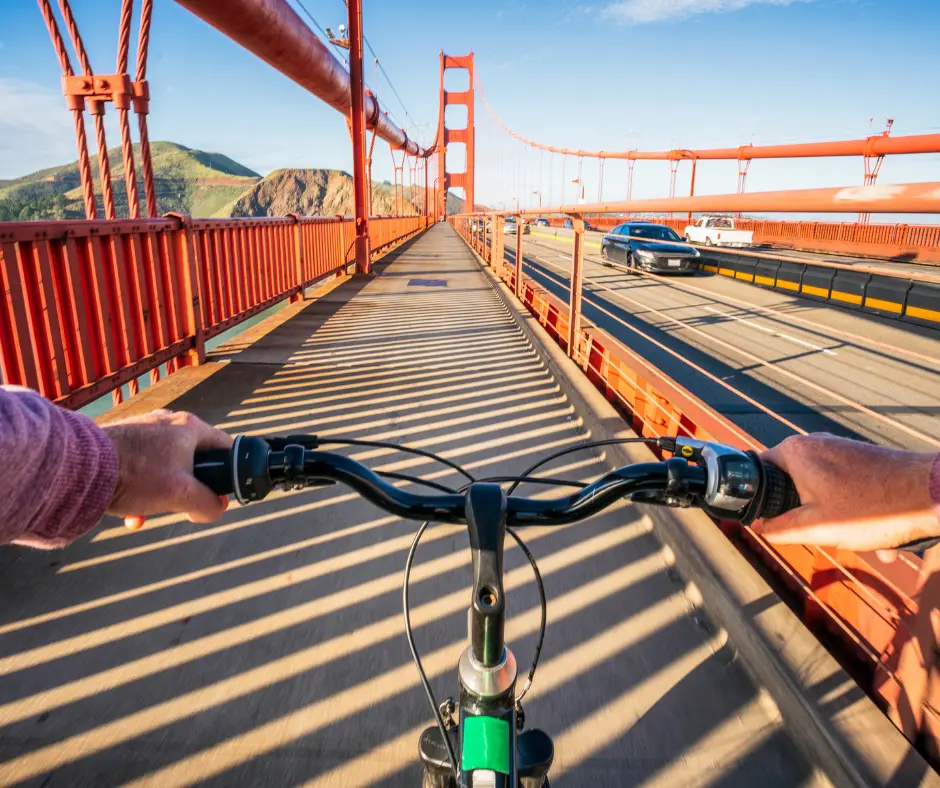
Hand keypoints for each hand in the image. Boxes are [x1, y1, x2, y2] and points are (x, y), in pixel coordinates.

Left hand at [101, 410, 232, 530]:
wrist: (80, 467)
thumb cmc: (136, 475)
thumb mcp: (182, 495)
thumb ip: (208, 504)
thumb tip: (216, 508)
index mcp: (191, 427)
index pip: (227, 447)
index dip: (230, 473)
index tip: (221, 494)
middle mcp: (170, 422)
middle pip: (196, 460)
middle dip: (190, 489)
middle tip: (182, 506)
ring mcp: (145, 429)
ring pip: (168, 466)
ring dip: (163, 493)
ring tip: (149, 511)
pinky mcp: (123, 440)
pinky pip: (143, 467)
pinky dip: (142, 489)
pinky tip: (130, 509)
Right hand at [753, 433, 938, 551]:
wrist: (929, 494)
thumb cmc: (872, 509)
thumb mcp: (814, 528)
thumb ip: (779, 529)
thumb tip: (763, 528)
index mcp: (795, 453)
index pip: (758, 470)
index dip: (759, 497)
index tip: (770, 517)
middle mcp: (815, 444)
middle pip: (792, 482)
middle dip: (805, 512)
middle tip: (819, 531)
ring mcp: (840, 448)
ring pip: (821, 488)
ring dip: (834, 516)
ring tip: (858, 538)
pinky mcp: (861, 457)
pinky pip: (846, 487)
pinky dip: (855, 510)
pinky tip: (876, 535)